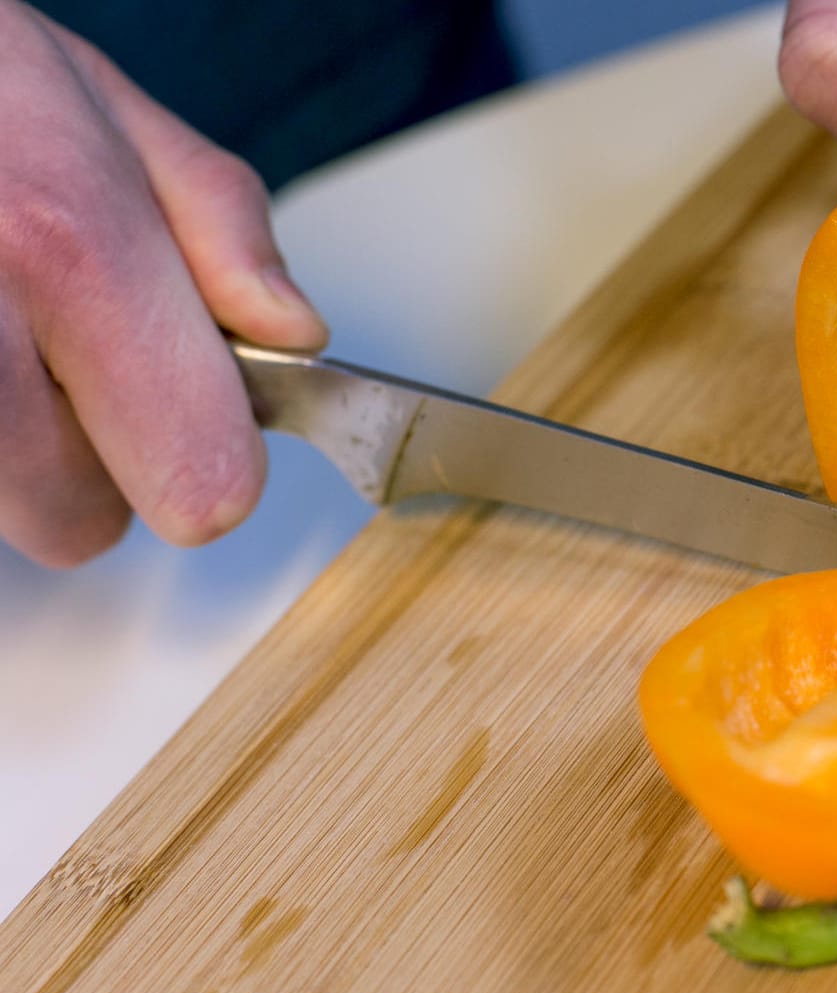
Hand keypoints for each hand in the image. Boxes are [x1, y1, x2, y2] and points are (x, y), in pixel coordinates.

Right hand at [0, 2, 326, 567]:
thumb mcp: (105, 112)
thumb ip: (222, 227)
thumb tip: (293, 331)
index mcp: (67, 248)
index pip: (199, 480)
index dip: (209, 455)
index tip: (194, 411)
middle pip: (78, 521)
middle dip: (91, 456)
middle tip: (61, 353)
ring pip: (8, 507)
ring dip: (17, 446)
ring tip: (4, 323)